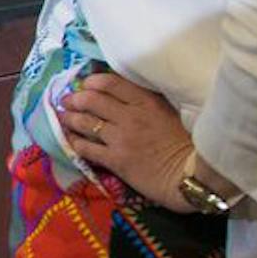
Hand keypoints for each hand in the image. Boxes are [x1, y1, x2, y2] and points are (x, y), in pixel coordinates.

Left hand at [60, 72, 197, 204]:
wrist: (193, 175)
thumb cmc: (189, 144)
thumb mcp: (171, 113)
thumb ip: (149, 103)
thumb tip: (128, 96)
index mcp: (146, 101)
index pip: (110, 83)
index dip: (92, 82)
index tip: (85, 85)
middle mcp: (129, 116)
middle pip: (92, 100)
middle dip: (75, 99)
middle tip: (67, 100)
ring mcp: (120, 138)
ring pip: (86, 123)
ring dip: (70, 119)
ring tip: (63, 117)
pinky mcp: (116, 160)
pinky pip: (87, 148)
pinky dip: (75, 142)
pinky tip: (70, 141)